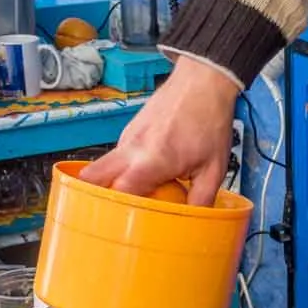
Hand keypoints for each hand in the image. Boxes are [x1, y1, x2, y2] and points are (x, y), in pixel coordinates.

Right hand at [80, 57, 240, 206]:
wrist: (203, 82)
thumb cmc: (209, 119)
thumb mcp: (214, 168)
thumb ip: (202, 198)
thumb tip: (195, 220)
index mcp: (153, 159)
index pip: (120, 192)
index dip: (118, 211)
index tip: (124, 224)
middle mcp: (133, 147)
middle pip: (93, 177)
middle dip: (95, 198)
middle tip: (110, 214)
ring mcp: (127, 137)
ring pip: (103, 167)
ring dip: (111, 183)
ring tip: (131, 197)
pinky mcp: (129, 131)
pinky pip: (117, 156)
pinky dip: (123, 169)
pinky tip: (143, 175)